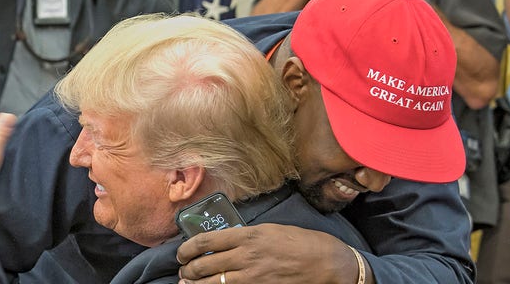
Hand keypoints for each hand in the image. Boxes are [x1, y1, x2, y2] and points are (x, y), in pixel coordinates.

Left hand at [176, 223, 362, 283]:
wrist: (328, 263)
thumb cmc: (303, 243)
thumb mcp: (271, 230)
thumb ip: (247, 236)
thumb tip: (226, 241)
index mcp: (248, 235)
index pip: (207, 241)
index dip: (188, 248)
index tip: (182, 252)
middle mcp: (246, 255)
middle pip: (205, 264)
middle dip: (188, 269)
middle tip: (183, 270)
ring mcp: (252, 276)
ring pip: (213, 283)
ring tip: (187, 283)